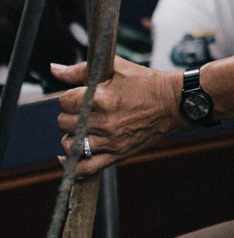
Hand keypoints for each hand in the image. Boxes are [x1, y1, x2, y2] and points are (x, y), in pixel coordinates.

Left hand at [54, 57, 182, 174]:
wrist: (175, 104)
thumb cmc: (147, 83)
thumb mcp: (116, 68)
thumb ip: (81, 69)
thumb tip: (54, 69)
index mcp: (102, 98)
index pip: (65, 101)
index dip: (70, 97)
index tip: (80, 96)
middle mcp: (105, 121)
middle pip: (65, 123)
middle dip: (70, 115)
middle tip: (83, 111)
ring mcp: (111, 140)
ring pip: (71, 144)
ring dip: (71, 136)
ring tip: (81, 129)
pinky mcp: (117, 154)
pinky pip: (85, 168)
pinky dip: (72, 166)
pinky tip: (68, 157)